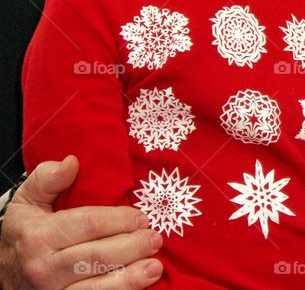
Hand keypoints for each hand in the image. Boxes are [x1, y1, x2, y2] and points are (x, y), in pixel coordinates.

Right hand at [0, 156, 163, 288]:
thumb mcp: (28, 200)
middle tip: (155, 239)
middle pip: (97, 256)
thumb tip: (72, 162)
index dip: (119, 220)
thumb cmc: (24, 231)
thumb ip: (48, 178)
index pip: (87, 224)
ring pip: (97, 287)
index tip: (141, 217)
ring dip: (130, 278)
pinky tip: (139, 285)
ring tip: (155, 267)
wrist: (2, 271)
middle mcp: (44, 267)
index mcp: (39, 236)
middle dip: (132, 247)